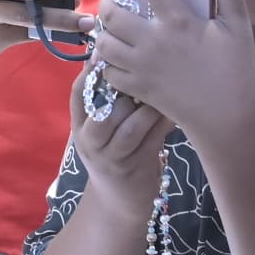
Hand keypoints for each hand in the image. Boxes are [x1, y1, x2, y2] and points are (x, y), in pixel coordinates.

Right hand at [70, 70, 172, 209]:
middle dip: (127, 90)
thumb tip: (121, 59)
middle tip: (149, 72)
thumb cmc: (115, 157)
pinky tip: (176, 112)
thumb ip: (108, 102)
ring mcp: (112, 157)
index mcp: (79, 128)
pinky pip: (152, 139)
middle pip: (104, 109)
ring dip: (149, 107)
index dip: (91, 70)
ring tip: (166, 92)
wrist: (118, 205)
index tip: (108, 50)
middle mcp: (90, 142)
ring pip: (129, 126)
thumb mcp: (102, 133)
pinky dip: (165, 123)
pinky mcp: (134, 169)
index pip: (78, 93)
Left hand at [87, 0, 254, 142]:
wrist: (228, 118)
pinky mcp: (137, 88)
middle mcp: (153, 42)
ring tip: (115, 31)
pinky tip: (120, 58)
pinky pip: (107, 71)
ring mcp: (141, 67)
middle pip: (110, 13)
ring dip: (104, 34)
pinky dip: (107, 62)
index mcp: (178, 21)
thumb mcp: (237, 25)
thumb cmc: (236, 69)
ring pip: (102, 43)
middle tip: (117, 4)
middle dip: (107, 4)